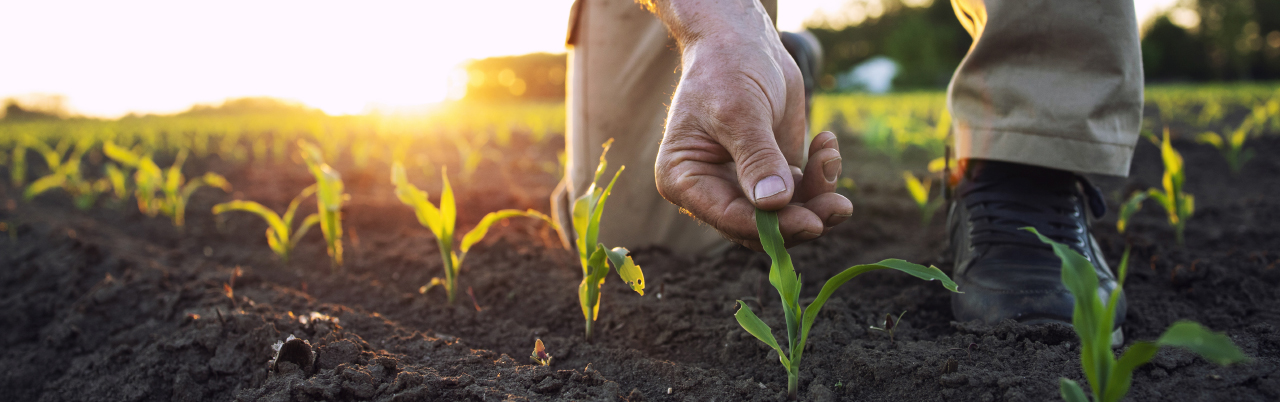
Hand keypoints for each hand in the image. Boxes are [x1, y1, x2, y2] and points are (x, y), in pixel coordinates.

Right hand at [653, 2, 851, 249]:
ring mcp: (744, 184)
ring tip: (831, 157)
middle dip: (802, 217)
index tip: (811, 222)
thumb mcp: (739, 111)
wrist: (741, 39)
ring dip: (818, 195)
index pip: (728, 218)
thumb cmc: (727, 69)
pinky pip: (802, 192)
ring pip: (786, 215)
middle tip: (840, 206)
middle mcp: (711, 189)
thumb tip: (774, 203)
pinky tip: (827, 143)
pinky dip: (821, 174)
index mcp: (685, 179)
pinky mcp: (773, 173)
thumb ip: (757, 158)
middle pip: (760, 226)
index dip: (771, 226)